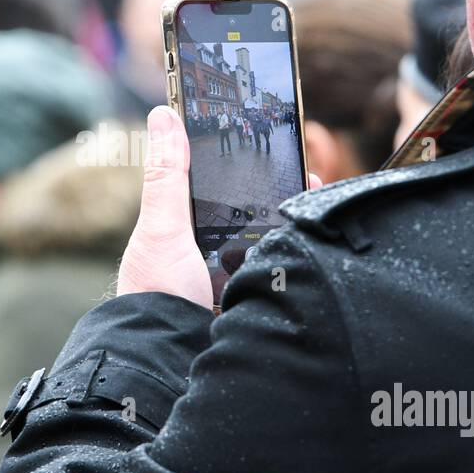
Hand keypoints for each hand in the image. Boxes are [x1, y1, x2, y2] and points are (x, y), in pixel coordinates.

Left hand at [117, 106, 319, 308]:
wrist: (170, 357)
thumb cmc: (156, 293)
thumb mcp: (163, 227)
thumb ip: (167, 175)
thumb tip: (164, 115)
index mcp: (189, 228)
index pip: (226, 186)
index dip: (253, 165)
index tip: (281, 145)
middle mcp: (213, 250)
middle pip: (257, 212)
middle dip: (285, 194)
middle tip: (312, 175)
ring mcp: (236, 277)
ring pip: (274, 242)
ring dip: (296, 226)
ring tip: (317, 203)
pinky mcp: (254, 299)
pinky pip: (283, 273)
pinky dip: (299, 259)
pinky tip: (315, 245)